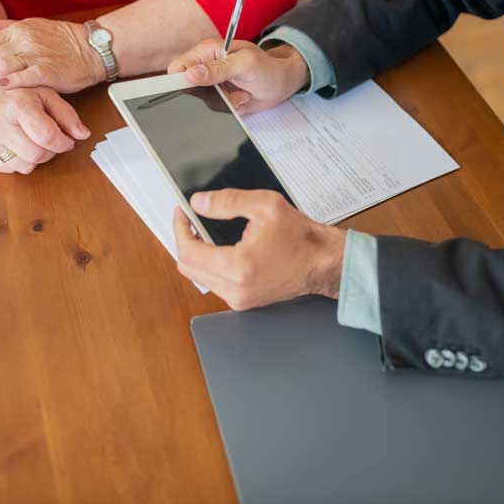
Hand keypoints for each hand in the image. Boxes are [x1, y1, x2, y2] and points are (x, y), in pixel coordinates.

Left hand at [0, 18, 104, 104]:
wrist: (92, 48)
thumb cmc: (62, 41)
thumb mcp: (30, 27)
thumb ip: (2, 27)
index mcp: (16, 29)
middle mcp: (23, 39)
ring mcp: (37, 54)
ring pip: (2, 66)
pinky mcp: (50, 70)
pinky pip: (28, 75)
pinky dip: (13, 82)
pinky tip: (1, 89)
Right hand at [0, 85, 89, 173]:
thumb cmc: (22, 93)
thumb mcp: (48, 95)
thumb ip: (68, 115)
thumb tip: (83, 134)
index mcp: (16, 104)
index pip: (46, 135)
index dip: (63, 142)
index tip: (67, 141)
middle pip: (36, 154)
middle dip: (51, 151)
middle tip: (51, 141)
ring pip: (25, 165)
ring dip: (37, 157)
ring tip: (34, 140)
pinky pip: (11, 168)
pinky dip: (21, 160)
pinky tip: (20, 143)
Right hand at [168, 40, 309, 114]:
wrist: (282, 83)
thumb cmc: (268, 67)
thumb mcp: (245, 64)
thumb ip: (217, 69)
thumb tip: (191, 74)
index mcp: (207, 52)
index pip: (178, 67)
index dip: (178, 79)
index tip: (187, 88)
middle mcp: (206, 68)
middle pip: (189, 90)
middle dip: (210, 95)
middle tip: (229, 88)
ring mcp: (212, 85)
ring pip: (204, 103)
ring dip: (226, 102)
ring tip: (242, 92)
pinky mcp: (220, 99)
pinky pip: (216, 111)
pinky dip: (232, 108)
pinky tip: (243, 98)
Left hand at [173, 189, 345, 309]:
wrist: (323, 263)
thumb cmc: (301, 238)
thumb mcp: (265, 206)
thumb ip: (227, 202)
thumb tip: (199, 203)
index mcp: (238, 268)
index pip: (189, 251)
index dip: (180, 229)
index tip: (182, 213)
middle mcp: (235, 289)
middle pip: (188, 267)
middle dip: (185, 241)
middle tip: (190, 220)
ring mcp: (239, 299)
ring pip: (198, 277)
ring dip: (196, 254)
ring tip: (204, 232)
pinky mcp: (243, 301)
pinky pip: (214, 283)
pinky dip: (209, 265)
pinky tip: (218, 248)